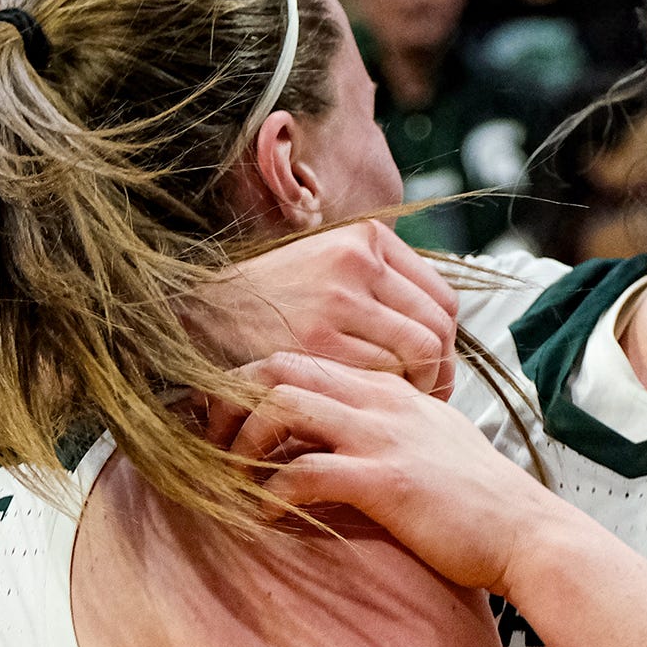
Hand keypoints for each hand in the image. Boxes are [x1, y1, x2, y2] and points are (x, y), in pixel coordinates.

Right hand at [182, 220, 459, 396]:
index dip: (448, 343)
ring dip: (417, 389)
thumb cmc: (268, 299)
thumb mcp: (324, 265)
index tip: (437, 370)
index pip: (441, 298)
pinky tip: (363, 408)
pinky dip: (381, 397)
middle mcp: (358, 261)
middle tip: (427, 399)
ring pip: (419, 354)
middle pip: (437, 329)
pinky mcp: (318, 340)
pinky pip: (381, 376)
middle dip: (441, 373)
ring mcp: (339, 300)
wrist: (198, 310)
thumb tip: (435, 326)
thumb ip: (376, 283)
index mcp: (366, 238)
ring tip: (395, 406)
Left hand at [216, 352, 575, 594]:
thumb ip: (384, 432)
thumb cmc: (477, 504)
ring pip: (282, 404)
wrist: (527, 534)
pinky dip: (269, 492)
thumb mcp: (430, 447)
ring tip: (233, 478)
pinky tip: (265, 515)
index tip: (223, 423)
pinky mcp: (385, 480)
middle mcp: (380, 400)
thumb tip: (331, 445)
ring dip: (243, 440)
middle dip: (229, 400)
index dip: (247, 387)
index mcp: (388, 389)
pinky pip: (303, 471)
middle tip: (210, 443)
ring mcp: (383, 436)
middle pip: (278, 366)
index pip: (300, 359)